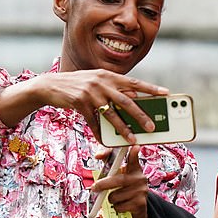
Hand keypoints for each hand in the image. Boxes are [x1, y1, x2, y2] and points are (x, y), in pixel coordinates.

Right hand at [36, 69, 168, 143]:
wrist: (51, 85)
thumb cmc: (77, 84)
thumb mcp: (96, 81)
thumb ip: (113, 88)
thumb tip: (133, 97)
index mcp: (108, 75)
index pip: (134, 82)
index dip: (151, 88)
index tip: (166, 93)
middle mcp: (101, 82)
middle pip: (126, 101)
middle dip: (140, 115)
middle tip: (152, 127)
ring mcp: (90, 93)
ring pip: (111, 114)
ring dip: (123, 129)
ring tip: (132, 139)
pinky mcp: (80, 103)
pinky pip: (93, 122)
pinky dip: (99, 133)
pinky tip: (104, 142)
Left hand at [91, 146, 148, 217]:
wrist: (138, 207)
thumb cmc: (124, 188)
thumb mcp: (118, 174)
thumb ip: (108, 162)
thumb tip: (97, 155)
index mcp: (134, 169)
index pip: (134, 159)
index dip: (133, 153)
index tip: (134, 147)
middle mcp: (140, 178)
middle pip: (119, 180)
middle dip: (104, 184)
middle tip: (94, 187)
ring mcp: (141, 191)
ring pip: (116, 195)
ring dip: (110, 198)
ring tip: (115, 197)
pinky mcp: (140, 204)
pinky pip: (119, 206)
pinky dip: (116, 207)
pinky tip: (121, 204)